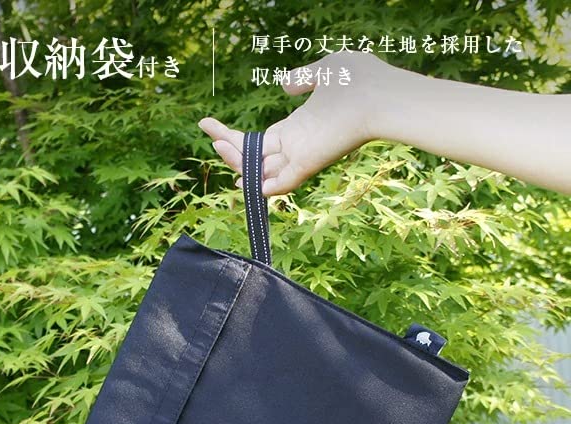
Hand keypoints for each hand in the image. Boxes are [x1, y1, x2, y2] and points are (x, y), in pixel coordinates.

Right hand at [198, 52, 408, 195]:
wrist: (381, 93)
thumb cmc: (359, 79)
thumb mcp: (323, 71)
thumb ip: (302, 78)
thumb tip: (284, 83)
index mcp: (297, 127)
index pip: (259, 139)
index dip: (233, 135)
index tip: (206, 124)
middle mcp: (296, 145)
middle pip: (255, 157)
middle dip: (230, 149)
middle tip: (210, 137)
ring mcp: (302, 155)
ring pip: (264, 170)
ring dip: (240, 163)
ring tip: (217, 145)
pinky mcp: (310, 163)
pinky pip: (285, 182)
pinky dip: (268, 188)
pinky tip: (248, 186)